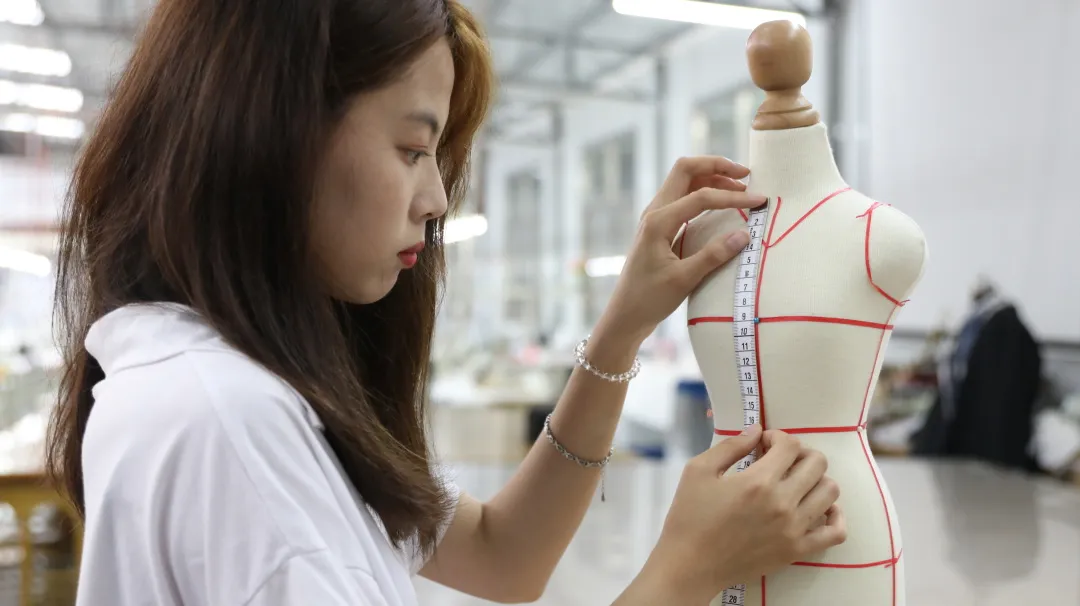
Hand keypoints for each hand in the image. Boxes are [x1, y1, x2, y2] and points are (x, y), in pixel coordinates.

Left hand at [596, 156, 764, 344]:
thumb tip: (744, 235)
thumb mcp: (683, 280)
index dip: (732, 196)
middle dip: (716, 166)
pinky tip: (720, 203)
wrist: (625, 315)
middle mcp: (654, 212)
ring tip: (739, 186)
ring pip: (683, 181)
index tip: (760, 201)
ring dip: (711, 176)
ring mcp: (654, 218)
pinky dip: (703, 191)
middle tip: (746, 175)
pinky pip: (681, 197)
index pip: (701, 196)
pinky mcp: (658, 227)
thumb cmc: (649, 300)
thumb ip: (713, 256)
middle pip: (685, 170)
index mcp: (658, 222)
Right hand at [629, 426, 846, 603]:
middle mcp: (783, 503)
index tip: (764, 444)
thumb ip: (731, 446)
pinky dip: (834, 516)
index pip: (790, 445)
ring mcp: (794, 529)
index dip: (778, 437)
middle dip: (800, 454)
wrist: (690, 565)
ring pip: (830, 492)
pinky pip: (835, 532)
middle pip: (816, 463)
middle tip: (781, 461)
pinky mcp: (797, 551)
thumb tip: (757, 430)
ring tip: (796, 483)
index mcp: (758, 482)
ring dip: (816, 479)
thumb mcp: (698, 471)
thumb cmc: (689, 517)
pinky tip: (818, 509)